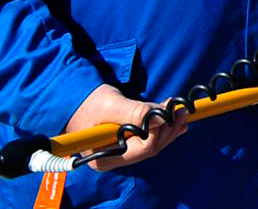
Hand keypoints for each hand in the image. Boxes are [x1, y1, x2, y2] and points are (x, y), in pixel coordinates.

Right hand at [65, 83, 186, 170]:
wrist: (75, 98)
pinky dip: (164, 126)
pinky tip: (176, 118)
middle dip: (168, 129)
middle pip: (150, 149)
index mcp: (104, 157)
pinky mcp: (127, 141)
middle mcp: (114, 158)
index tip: (167, 112)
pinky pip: (150, 138)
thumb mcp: (110, 105)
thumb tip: (160, 117)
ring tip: (181, 111)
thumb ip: (134, 112)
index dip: (158, 132)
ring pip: (153, 144)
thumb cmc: (88, 102)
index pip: (141, 150)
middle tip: (180, 110)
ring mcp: (121, 151)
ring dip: (169, 127)